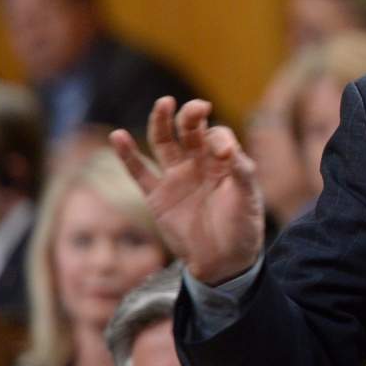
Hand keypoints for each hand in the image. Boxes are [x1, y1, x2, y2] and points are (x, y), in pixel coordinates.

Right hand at [110, 96, 264, 284]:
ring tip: (163, 104)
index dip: (219, 139)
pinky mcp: (157, 196)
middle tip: (195, 108)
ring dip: (161, 123)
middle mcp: (198, 164)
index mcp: (223, 162)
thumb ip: (241, 172)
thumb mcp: (248, 199)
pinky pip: (139, 172)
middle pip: (190, 131)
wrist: (224, 262)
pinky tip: (117, 136)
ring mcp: (176, 178)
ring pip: (164, 143)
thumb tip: (228, 148)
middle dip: (191, 116)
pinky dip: (127, 155)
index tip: (224, 154)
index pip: (217, 136)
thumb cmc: (242, 228)